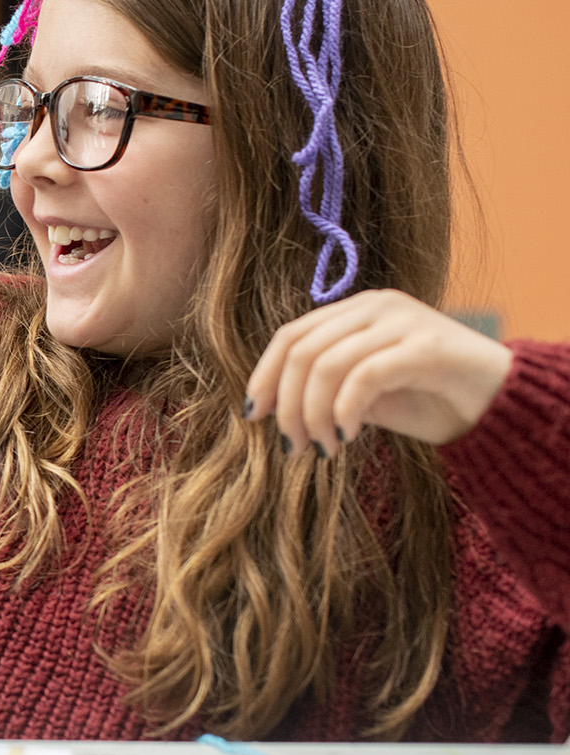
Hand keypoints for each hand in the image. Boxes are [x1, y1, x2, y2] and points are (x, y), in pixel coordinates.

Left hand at [244, 289, 513, 453]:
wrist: (500, 404)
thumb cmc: (430, 399)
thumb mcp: (365, 397)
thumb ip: (326, 391)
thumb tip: (276, 410)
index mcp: (356, 311)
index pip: (291, 336)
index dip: (264, 376)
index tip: (254, 417)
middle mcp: (375, 306)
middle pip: (302, 351)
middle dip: (287, 404)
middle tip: (292, 446)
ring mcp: (402, 320)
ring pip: (327, 364)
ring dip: (314, 414)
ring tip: (323, 449)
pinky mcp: (426, 345)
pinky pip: (364, 375)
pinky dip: (345, 410)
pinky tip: (348, 437)